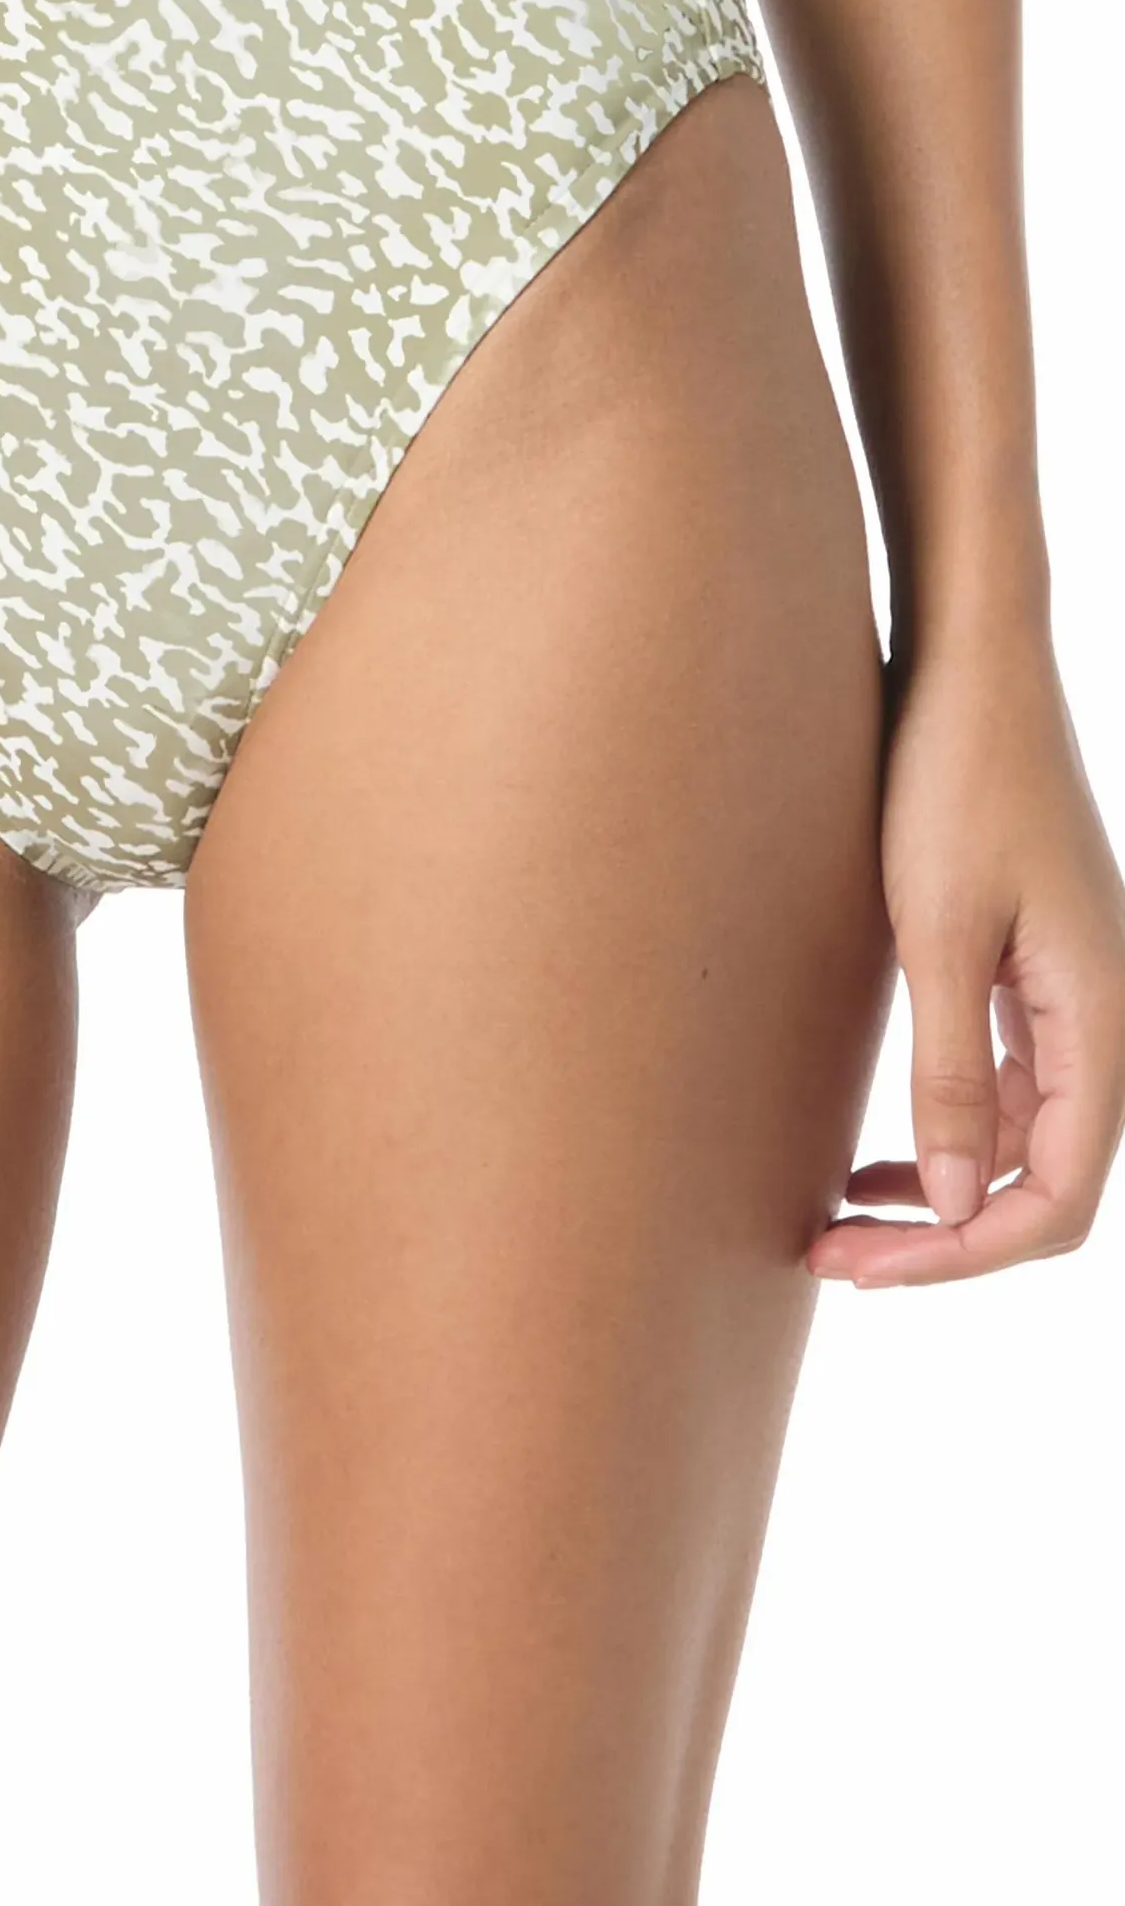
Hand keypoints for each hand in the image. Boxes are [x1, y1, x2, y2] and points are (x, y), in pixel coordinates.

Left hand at [811, 634, 1124, 1285]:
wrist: (972, 665)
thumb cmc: (952, 778)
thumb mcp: (936, 930)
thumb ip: (951, 1072)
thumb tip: (955, 1200)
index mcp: (1099, 1017)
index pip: (1059, 1196)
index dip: (965, 1252)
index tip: (861, 1263)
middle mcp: (1102, 1014)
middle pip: (1046, 1182)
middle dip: (944, 1237)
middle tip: (831, 1256)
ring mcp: (1074, 991)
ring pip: (1028, 1140)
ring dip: (945, 1192)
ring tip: (842, 1217)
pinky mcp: (1035, 964)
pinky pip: (1011, 1084)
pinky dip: (952, 1132)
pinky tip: (882, 1148)